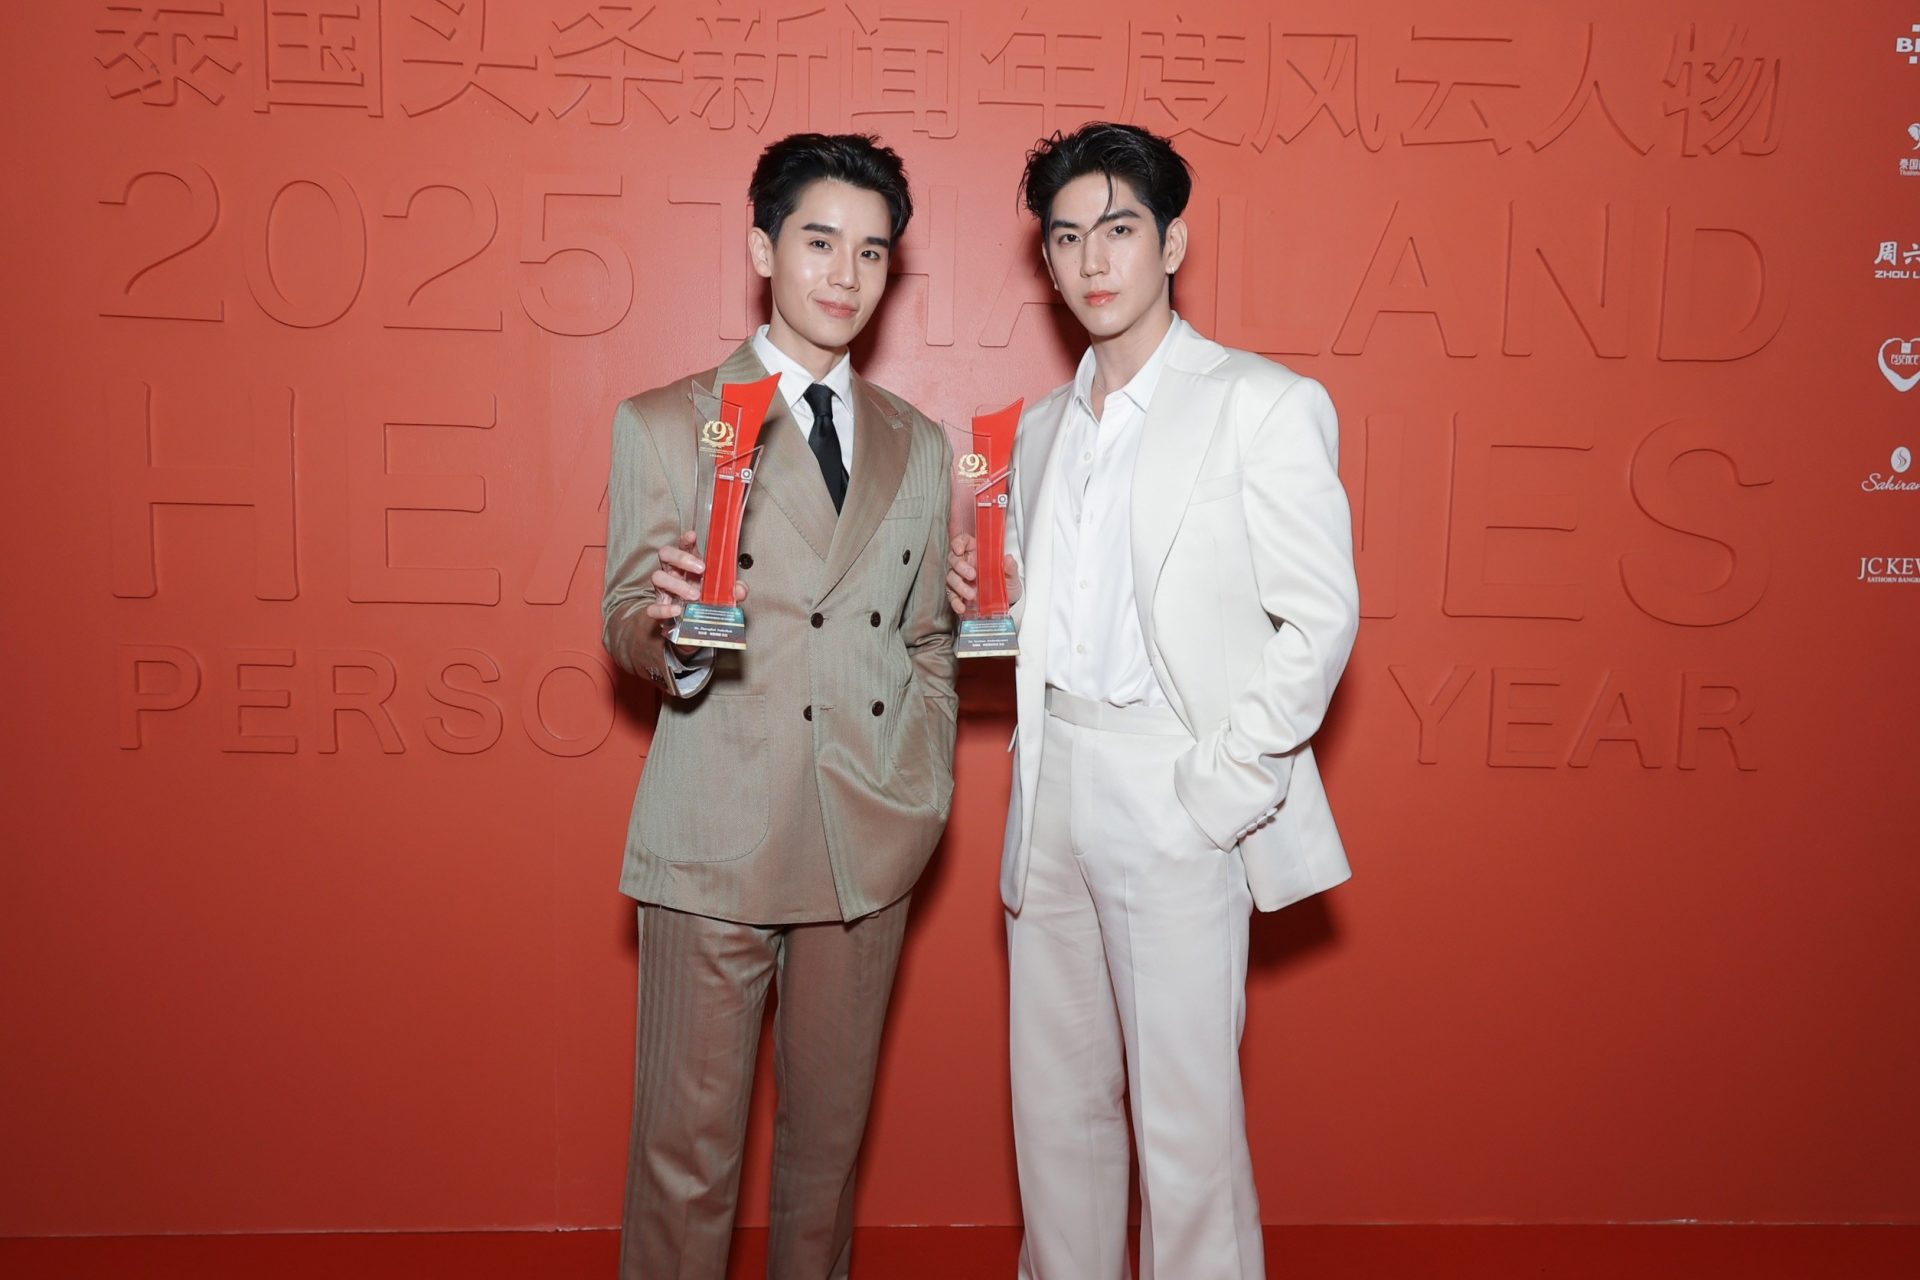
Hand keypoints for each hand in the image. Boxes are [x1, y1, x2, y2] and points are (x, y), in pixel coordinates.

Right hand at [645, 530, 746, 651]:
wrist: (696, 628)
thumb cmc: (707, 603)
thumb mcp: (724, 595)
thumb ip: (734, 590)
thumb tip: (740, 589)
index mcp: (688, 566)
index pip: (684, 546)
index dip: (686, 540)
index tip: (692, 536)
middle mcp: (673, 573)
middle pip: (666, 554)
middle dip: (681, 558)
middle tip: (701, 569)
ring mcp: (664, 590)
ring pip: (658, 577)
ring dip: (676, 584)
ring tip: (694, 595)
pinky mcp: (660, 608)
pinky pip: (653, 607)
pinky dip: (664, 609)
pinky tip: (678, 610)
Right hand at [946, 532, 1020, 615]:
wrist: (1008, 602)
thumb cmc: (1007, 583)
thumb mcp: (1012, 575)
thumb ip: (1010, 567)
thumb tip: (1008, 559)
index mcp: (977, 553)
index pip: (964, 542)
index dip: (958, 542)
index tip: (959, 549)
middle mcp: (966, 564)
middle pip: (954, 559)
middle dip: (960, 566)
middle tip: (972, 575)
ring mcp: (961, 579)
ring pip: (951, 577)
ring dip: (959, 585)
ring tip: (972, 595)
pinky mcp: (959, 594)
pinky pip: (952, 596)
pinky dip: (955, 602)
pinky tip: (961, 606)